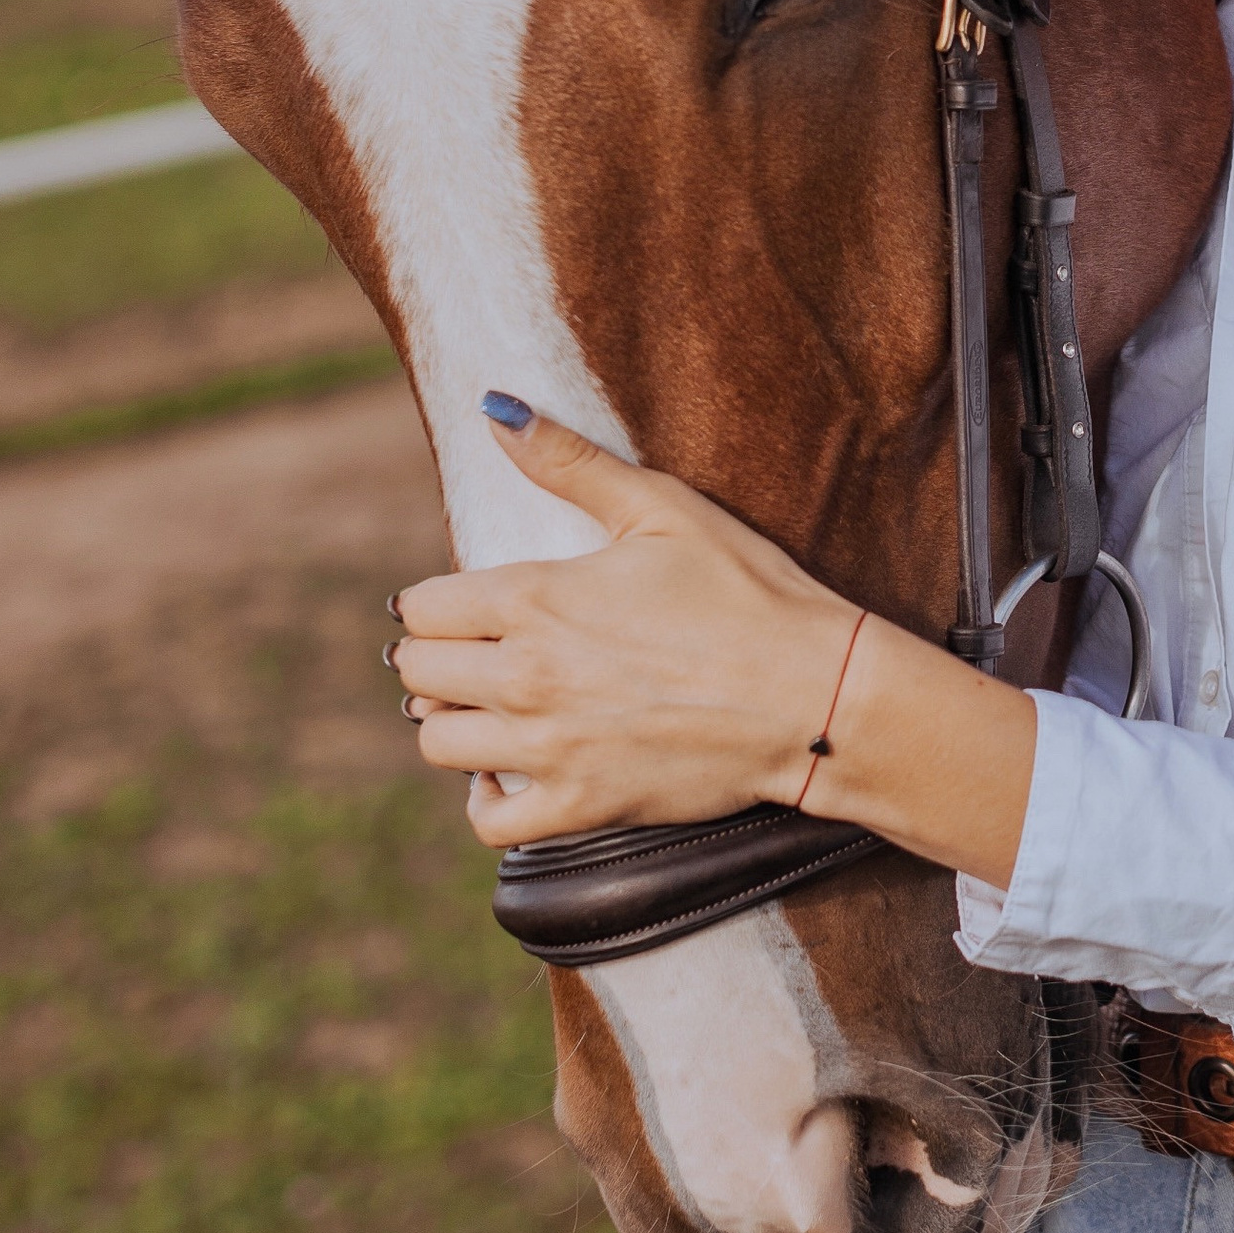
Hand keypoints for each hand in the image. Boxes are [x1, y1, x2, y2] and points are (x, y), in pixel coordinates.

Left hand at [387, 400, 1036, 883]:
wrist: (815, 694)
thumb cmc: (749, 591)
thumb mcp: (663, 508)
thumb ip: (570, 461)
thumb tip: (496, 411)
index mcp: (536, 598)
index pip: (424, 608)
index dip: (438, 602)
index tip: (467, 603)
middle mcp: (526, 677)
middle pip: (417, 674)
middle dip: (437, 657)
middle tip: (477, 651)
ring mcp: (549, 748)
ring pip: (439, 743)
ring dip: (454, 721)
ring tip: (490, 705)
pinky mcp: (580, 806)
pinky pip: (488, 821)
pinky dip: (485, 799)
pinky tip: (507, 772)